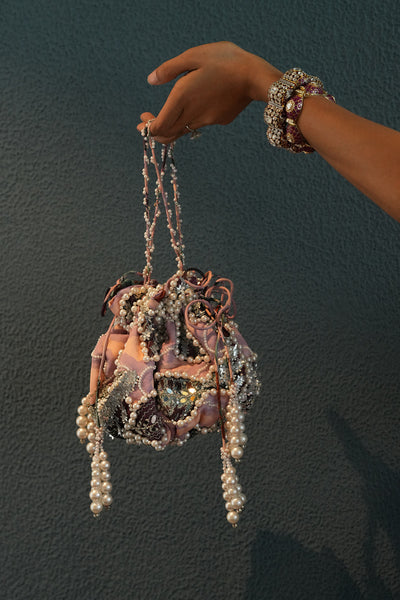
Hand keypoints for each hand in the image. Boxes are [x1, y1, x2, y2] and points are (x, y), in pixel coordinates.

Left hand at [137, 42, 281, 142]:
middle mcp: (192, 114)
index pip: (158, 127)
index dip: (147, 128)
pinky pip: (199, 122)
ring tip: (166, 114)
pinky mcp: (219, 120)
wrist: (255, 76)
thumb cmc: (224, 60)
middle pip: (167, 135)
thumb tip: (151, 80)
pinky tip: (195, 104)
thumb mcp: (194, 55)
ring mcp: (206, 121)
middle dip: (153, 131)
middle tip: (145, 123)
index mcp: (182, 98)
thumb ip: (170, 69)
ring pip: (182, 130)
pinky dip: (190, 118)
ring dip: (171, 124)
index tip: (143, 119)